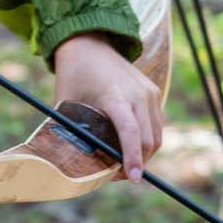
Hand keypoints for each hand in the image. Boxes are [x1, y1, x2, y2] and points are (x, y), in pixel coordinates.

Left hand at [51, 33, 163, 181]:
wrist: (89, 44)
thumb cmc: (73, 76)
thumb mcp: (66, 104)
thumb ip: (73, 131)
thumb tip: (76, 165)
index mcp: (114, 96)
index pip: (130, 133)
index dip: (132, 158)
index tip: (133, 178)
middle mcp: (137, 94)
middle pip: (148, 140)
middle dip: (137, 164)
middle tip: (118, 178)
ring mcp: (149, 93)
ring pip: (156, 136)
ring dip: (145, 155)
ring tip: (125, 165)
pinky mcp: (153, 92)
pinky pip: (156, 125)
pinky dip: (148, 140)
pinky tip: (131, 147)